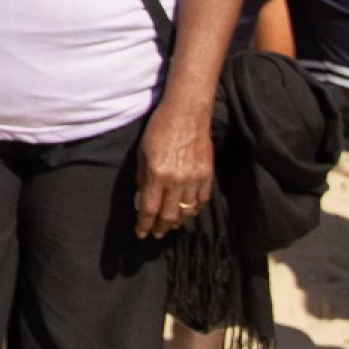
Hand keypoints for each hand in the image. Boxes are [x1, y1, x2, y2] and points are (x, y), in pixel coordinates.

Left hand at [135, 98, 213, 238]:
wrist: (186, 114)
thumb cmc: (159, 129)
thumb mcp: (143, 153)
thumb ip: (143, 178)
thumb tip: (142, 198)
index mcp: (157, 174)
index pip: (149, 209)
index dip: (144, 224)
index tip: (141, 233)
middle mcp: (177, 181)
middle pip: (169, 215)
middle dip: (160, 227)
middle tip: (156, 233)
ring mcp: (194, 179)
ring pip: (186, 211)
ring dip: (177, 221)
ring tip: (170, 225)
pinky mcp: (207, 175)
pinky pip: (201, 201)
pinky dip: (193, 210)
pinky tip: (186, 212)